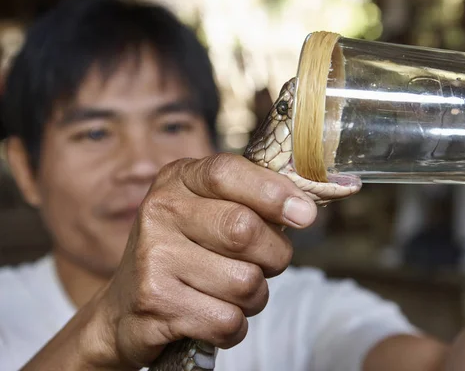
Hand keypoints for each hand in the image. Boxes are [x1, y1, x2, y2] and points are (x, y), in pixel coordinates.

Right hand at [90, 154, 317, 368]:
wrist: (123, 308)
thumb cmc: (184, 253)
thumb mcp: (208, 212)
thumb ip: (251, 202)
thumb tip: (305, 210)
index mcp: (177, 181)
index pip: (226, 173)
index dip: (272, 192)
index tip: (305, 215)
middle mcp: (159, 212)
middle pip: (244, 230)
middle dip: (273, 256)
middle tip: (265, 263)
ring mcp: (153, 258)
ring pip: (245, 282)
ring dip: (254, 297)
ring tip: (232, 293)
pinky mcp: (155, 304)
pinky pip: (228, 321)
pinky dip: (235, 326)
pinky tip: (215, 316)